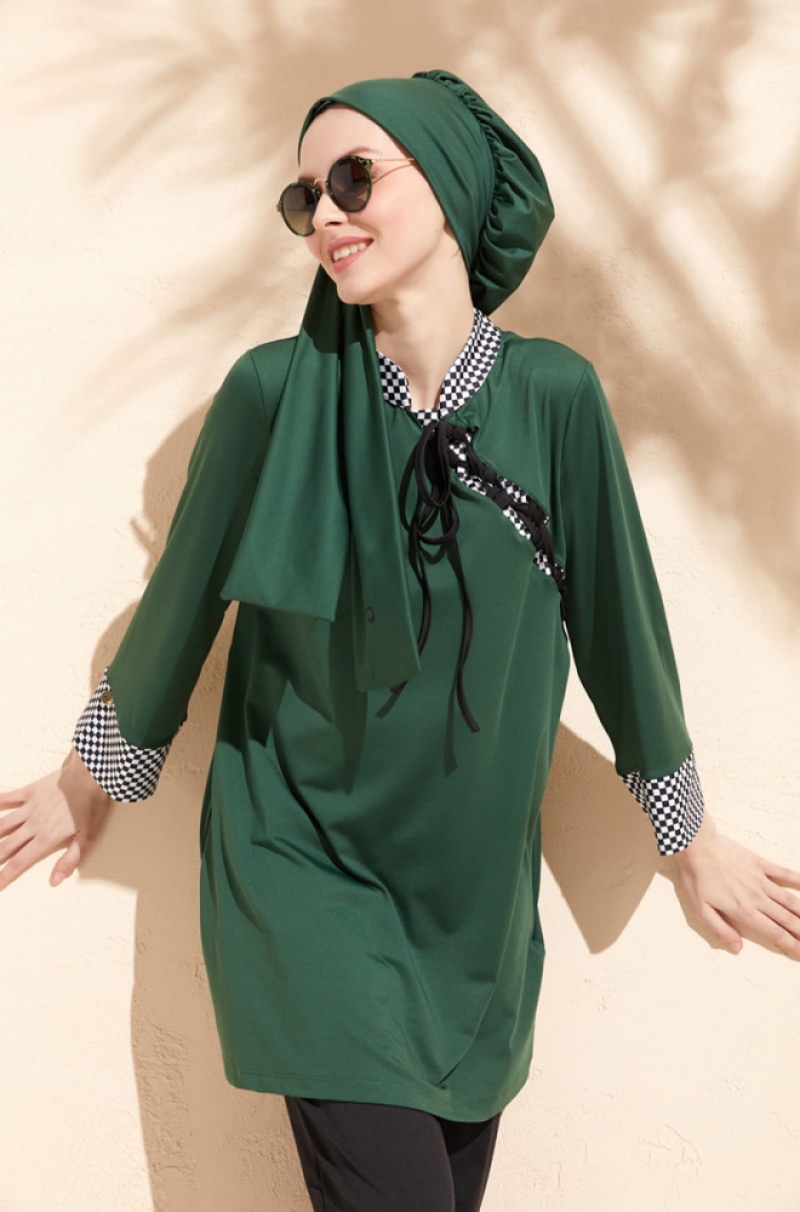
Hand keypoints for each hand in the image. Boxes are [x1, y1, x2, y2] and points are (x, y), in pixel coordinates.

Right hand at [0, 749, 111, 890]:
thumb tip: (55, 880)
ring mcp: (29, 807)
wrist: (90, 774)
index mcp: (46, 838)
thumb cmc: (92, 805)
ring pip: (3, 824)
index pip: (20, 861)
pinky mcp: (30, 791)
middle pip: (6, 846)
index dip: (6, 875)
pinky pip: (8, 798)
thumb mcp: (88, 837)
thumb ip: (70, 859)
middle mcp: (33, 824)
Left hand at [663, 813, 799, 958]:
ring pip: (789, 900)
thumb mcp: (700, 910)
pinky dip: (798, 880)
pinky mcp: (759, 863)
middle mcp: (757, 898)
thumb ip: (721, 930)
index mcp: (743, 911)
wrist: (697, 846)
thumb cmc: (695, 878)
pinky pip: (784, 873)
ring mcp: (761, 880)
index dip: (790, 945)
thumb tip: (737, 948)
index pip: (774, 933)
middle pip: (786, 919)